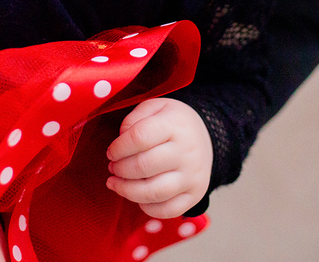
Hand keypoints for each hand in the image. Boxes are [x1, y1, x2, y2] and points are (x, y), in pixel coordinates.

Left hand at [106, 98, 211, 218]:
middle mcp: (187, 152)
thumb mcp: (156, 107)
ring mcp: (192, 176)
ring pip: (153, 192)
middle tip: (113, 167)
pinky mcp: (195, 194)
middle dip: (120, 169)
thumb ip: (135, 118)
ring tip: (115, 183)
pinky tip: (137, 197)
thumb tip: (121, 139)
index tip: (111, 152)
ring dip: (127, 190)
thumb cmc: (174, 123)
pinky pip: (167, 210)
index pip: (140, 137)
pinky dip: (147, 207)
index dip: (119, 147)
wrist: (207, 137)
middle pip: (144, 166)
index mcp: (175, 125)